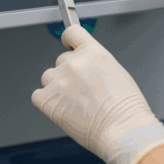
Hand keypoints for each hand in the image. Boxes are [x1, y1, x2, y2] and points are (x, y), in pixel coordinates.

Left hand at [32, 25, 163, 163]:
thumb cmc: (126, 108)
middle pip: (60, 60)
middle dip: (68, 74)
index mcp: (93, 52)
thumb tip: (86, 67)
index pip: (71, 33)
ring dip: (57, 87)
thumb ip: (96, 63)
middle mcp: (74, 62)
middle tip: (82, 92)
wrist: (123, 129)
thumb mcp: (116, 72)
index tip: (68, 46)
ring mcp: (59, 80)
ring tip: (75, 103)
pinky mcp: (48, 99)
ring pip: (48, 77)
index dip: (68, 41)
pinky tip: (62, 110)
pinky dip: (46, 102)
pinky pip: (38, 95)